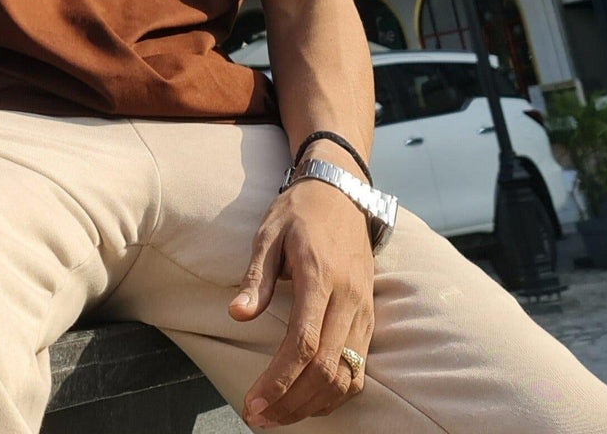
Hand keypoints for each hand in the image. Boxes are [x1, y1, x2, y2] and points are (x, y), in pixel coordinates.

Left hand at [229, 176, 374, 426]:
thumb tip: (237, 313)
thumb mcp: (268, 234)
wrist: (341, 194)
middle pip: (326, 368)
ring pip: (346, 376)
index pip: (305, 342)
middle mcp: (348, 297)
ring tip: (278, 416)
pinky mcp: (370, 318)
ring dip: (312, 405)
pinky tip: (308, 402)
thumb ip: (255, 277)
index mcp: (320, 275)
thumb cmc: (299, 213)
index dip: (280, 380)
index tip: (254, 402)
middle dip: (290, 402)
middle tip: (258, 417)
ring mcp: (364, 310)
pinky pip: (359, 370)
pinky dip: (335, 395)